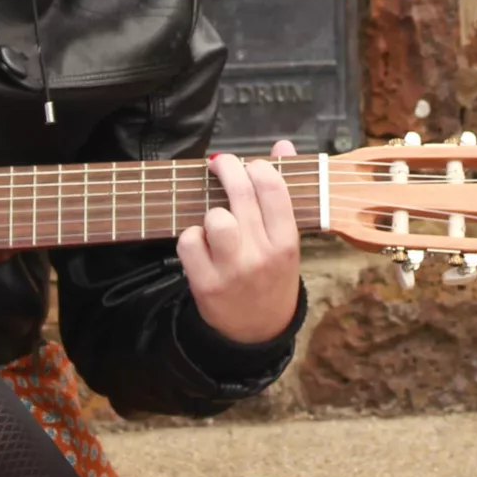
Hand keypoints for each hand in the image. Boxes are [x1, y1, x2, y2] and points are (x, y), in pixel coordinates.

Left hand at [177, 141, 302, 345]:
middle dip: (227, 169)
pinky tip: (202, 243)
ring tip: (216, 219)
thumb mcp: (287, 240)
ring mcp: (233, 271)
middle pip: (241, 195)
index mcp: (287, 242)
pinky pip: (189, 241)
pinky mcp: (205, 284)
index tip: (250, 165)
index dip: (258, 166)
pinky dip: (191, 237)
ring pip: (215, 218)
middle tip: (219, 165)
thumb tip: (282, 144)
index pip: (273, 188)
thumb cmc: (273, 276)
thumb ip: (283, 192)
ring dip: (211, 212)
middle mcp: (262, 255)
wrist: (258, 332)